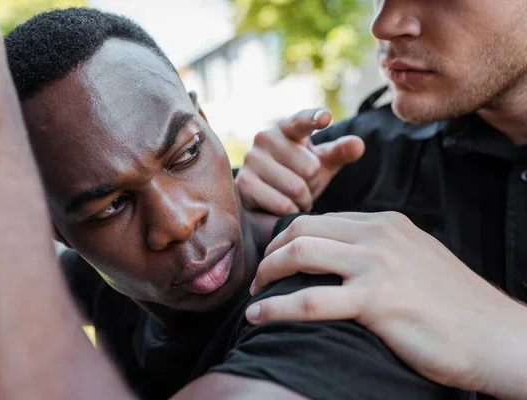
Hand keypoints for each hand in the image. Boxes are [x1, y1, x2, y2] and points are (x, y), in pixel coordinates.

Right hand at [235, 109, 363, 215]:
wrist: (268, 200)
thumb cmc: (298, 175)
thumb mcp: (323, 163)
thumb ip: (341, 152)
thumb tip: (358, 144)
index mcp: (287, 127)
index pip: (302, 120)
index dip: (314, 118)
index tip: (326, 118)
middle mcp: (266, 137)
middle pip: (310, 167)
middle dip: (312, 184)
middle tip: (303, 186)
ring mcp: (252, 159)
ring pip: (296, 188)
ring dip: (302, 201)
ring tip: (294, 198)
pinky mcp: (245, 182)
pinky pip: (282, 203)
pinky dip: (289, 211)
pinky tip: (282, 207)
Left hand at [245, 212, 526, 395]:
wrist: (496, 336)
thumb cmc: (453, 306)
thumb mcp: (414, 260)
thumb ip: (377, 252)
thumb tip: (339, 258)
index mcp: (385, 223)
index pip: (320, 221)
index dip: (288, 240)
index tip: (275, 261)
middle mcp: (379, 236)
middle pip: (302, 230)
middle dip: (271, 253)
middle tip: (260, 278)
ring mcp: (378, 265)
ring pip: (300, 254)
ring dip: (267, 275)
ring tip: (255, 295)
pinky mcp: (378, 300)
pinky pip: (310, 301)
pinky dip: (276, 308)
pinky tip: (258, 317)